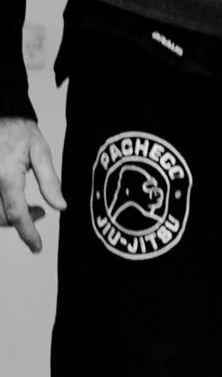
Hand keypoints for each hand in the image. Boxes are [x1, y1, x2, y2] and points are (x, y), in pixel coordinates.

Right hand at [0, 116, 64, 254]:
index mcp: (6, 176)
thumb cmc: (19, 129)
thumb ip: (50, 180)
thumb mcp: (40, 150)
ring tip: (31, 209)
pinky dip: (3, 207)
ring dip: (11, 217)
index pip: (17, 214)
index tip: (37, 247)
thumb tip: (61, 207)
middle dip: (22, 223)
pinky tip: (15, 199)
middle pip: (3, 218)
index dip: (28, 234)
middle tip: (41, 213)